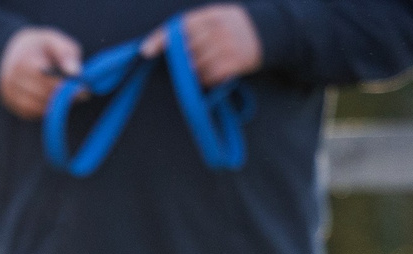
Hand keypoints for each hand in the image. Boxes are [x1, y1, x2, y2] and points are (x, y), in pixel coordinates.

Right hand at [0, 26, 82, 119]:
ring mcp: (9, 92)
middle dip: (63, 97)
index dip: (65, 86)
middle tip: (82, 96)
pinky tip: (54, 101)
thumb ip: (66, 54)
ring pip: (36, 106)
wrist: (16, 51)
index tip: (84, 89)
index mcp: (23, 61)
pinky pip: (30, 113)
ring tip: (68, 97)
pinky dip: (44, 109)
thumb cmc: (41, 47)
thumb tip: (76, 73)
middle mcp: (12, 78)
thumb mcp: (55, 42)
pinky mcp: (11, 103)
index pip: (45, 80)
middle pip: (41, 95)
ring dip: (55, 105)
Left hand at [140, 4, 263, 85]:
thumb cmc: (232, 27)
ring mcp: (226, 45)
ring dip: (195, 72)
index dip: (160, 39)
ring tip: (205, 67)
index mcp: (209, 15)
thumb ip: (193, 27)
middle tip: (190, 62)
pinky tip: (213, 74)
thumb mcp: (215, 17)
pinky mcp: (234, 62)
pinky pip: (210, 76)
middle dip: (183, 61)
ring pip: (196, 66)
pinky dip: (207, 79)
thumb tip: (161, 44)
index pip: (178, 27)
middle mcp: (217, 28)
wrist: (267, 31)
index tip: (144, 50)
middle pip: (185, 51)